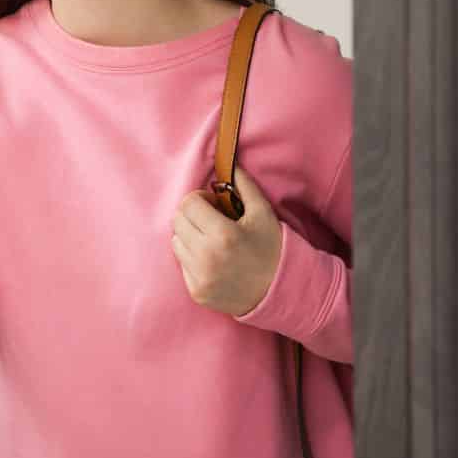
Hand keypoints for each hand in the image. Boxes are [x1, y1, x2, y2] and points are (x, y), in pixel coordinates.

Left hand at [170, 165, 281, 316]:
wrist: (281, 291)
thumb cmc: (273, 249)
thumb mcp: (264, 214)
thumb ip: (244, 186)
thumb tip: (229, 165)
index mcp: (222, 234)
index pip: (188, 204)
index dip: (200, 199)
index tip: (214, 205)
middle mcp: (206, 257)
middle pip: (177, 221)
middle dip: (193, 215)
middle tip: (212, 220)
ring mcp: (200, 277)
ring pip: (176, 242)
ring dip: (190, 236)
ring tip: (212, 240)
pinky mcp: (196, 292)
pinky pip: (182, 265)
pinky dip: (193, 258)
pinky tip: (214, 260)